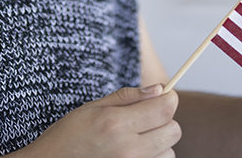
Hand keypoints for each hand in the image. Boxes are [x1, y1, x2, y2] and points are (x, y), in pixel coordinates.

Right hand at [18, 84, 180, 157]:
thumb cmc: (68, 136)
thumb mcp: (92, 108)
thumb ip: (128, 97)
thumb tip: (159, 89)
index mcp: (116, 124)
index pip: (165, 109)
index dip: (169, 98)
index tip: (165, 95)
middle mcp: (129, 149)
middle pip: (173, 130)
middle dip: (164, 119)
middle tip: (146, 118)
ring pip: (170, 151)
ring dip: (160, 143)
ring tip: (136, 139)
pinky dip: (154, 157)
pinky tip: (135, 153)